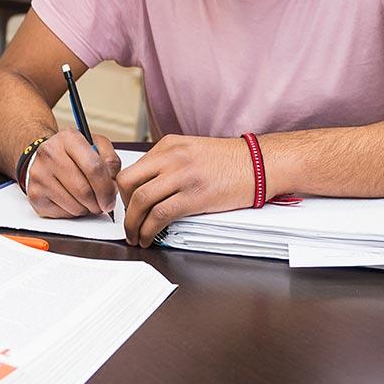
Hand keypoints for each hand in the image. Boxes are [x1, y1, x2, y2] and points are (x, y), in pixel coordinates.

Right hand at [26, 130, 120, 218]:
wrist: (44, 158)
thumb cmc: (73, 154)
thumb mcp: (95, 145)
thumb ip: (110, 160)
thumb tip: (112, 182)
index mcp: (68, 138)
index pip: (94, 167)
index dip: (107, 188)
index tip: (111, 199)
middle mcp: (49, 154)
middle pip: (84, 190)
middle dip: (98, 203)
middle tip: (102, 204)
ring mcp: (39, 174)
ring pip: (74, 205)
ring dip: (86, 208)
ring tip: (85, 199)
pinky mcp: (34, 194)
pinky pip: (62, 214)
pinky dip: (72, 212)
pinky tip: (71, 200)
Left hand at [118, 135, 253, 246]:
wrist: (260, 163)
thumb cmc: (231, 161)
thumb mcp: (192, 150)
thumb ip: (169, 163)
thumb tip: (150, 186)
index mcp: (168, 145)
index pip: (132, 168)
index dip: (123, 192)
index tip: (126, 205)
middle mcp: (171, 157)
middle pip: (128, 182)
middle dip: (122, 206)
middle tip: (128, 221)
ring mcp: (181, 176)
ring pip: (140, 200)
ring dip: (132, 224)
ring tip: (134, 236)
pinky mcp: (194, 196)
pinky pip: (159, 215)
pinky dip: (148, 230)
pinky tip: (148, 238)